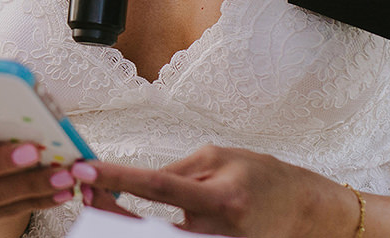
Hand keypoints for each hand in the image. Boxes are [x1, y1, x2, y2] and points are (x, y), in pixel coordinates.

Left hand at [75, 145, 357, 236]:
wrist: (304, 211)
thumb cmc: (261, 177)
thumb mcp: (220, 159)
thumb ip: (177, 171)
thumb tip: (135, 181)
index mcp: (220, 198)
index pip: (156, 187)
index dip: (116, 179)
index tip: (85, 170)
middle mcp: (216, 231)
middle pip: (148, 227)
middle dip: (109, 210)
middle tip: (85, 188)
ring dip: (125, 221)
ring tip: (102, 199)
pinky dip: (149, 231)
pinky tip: (129, 218)